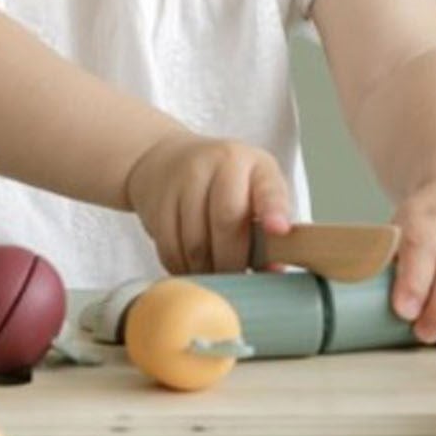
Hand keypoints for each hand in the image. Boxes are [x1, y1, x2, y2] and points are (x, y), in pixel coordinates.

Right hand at [124, 134, 291, 274]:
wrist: (166, 158)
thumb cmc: (222, 182)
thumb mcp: (253, 188)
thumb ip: (267, 224)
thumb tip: (273, 270)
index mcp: (254, 164)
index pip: (268, 188)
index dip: (274, 210)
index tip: (279, 230)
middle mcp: (219, 164)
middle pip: (227, 221)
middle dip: (233, 260)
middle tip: (237, 278)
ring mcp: (184, 179)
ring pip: (195, 242)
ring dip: (206, 269)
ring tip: (216, 275)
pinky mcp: (157, 200)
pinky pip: (169, 247)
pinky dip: (182, 267)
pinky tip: (191, 267)